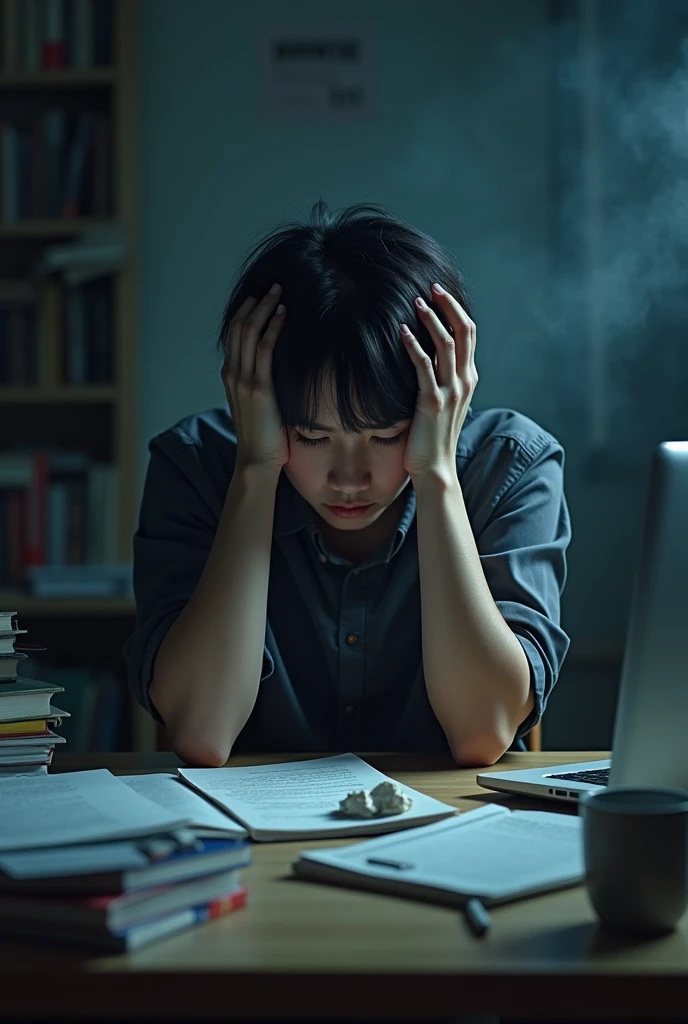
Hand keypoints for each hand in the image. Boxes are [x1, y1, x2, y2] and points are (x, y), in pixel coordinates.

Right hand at [222, 285, 288, 474]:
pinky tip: (283, 315)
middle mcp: (233, 374)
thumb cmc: (262, 436)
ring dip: (265, 308)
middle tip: (274, 286)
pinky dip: (272, 328)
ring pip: (249, 333)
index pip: (234, 334)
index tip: (261, 296)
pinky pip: (264, 349)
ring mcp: (244, 380)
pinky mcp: (259, 389)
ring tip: (279, 292)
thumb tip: (277, 369)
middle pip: (239, 327)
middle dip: (256, 303)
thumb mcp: (256, 403)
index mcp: (230, 376)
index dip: (246, 311)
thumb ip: (260, 383)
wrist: (256, 460)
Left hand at [400, 283, 477, 482]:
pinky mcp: (432, 402)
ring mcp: (450, 391)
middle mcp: (464, 381)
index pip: (469, 335)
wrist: (436, 469)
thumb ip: (441, 379)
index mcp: (468, 379)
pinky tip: (402, 332)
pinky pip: (423, 366)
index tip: (440, 293)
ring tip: (417, 302)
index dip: (456, 310)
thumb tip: (428, 359)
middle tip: (432, 287)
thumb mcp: (444, 403)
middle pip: (463, 332)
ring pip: (445, 344)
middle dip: (448, 305)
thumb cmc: (434, 437)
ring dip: (431, 319)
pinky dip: (414, 345)